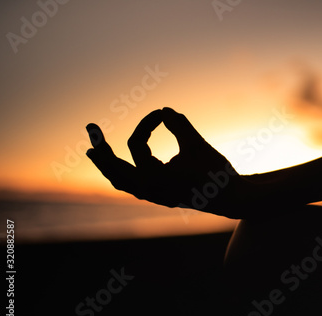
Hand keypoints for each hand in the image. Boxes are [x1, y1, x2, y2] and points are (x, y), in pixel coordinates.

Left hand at [86, 107, 253, 218]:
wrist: (231, 198)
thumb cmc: (216, 171)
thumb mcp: (197, 144)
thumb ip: (179, 126)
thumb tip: (163, 110)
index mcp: (155, 177)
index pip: (137, 144)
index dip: (146, 124)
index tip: (160, 114)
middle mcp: (149, 190)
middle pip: (113, 168)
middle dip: (101, 147)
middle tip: (90, 126)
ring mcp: (152, 196)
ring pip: (119, 182)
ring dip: (106, 165)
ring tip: (91, 152)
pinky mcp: (159, 197)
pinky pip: (131, 188)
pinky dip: (121, 176)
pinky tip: (117, 168)